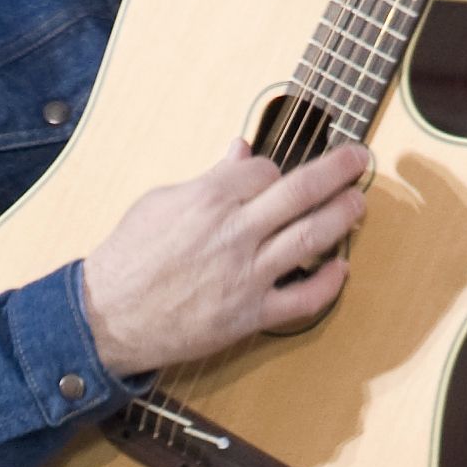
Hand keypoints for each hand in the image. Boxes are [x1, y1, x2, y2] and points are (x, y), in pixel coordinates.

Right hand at [79, 140, 368, 375]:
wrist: (107, 316)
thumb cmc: (127, 258)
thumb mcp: (158, 202)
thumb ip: (207, 177)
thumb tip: (239, 150)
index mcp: (209, 199)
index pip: (265, 170)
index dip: (277, 168)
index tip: (278, 175)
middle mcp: (234, 233)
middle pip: (300, 192)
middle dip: (337, 171)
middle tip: (359, 160)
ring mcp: (246, 275)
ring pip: (310, 239)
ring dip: (343, 217)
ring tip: (359, 203)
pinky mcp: (250, 314)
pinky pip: (303, 299)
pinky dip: (329, 284)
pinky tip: (342, 268)